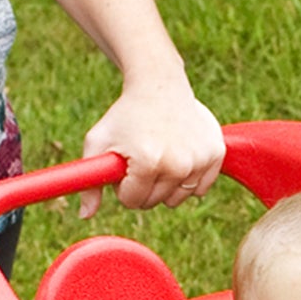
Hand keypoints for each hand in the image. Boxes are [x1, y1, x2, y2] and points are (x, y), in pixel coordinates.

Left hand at [87, 74, 224, 209]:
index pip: (132, 201)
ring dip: (166, 184)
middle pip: (155, 202)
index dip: (123, 185)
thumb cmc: (125, 115)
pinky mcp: (216, 154)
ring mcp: (200, 159)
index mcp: (149, 162)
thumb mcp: (98, 142)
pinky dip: (188, 179)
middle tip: (141, 157)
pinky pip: (200, 189)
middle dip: (144, 186)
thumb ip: (89, 181)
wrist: (159, 85)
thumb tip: (84, 215)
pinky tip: (179, 155)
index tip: (126, 164)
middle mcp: (179, 164)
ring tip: (160, 154)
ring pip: (178, 199)